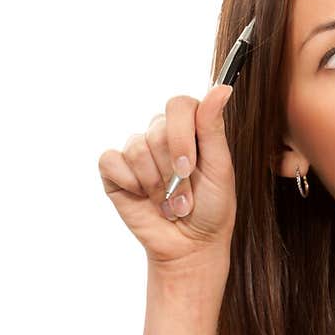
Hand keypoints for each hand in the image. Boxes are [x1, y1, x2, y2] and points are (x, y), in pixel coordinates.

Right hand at [98, 84, 235, 269]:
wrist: (190, 246)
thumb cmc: (211, 209)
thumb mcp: (220, 168)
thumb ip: (214, 128)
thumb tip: (222, 88)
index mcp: (189, 128)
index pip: (179, 105)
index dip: (181, 135)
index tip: (189, 168)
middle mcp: (161, 134)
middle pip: (157, 128)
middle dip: (172, 171)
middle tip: (183, 198)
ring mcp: (137, 152)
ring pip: (137, 147)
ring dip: (155, 184)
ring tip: (168, 204)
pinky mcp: (115, 170)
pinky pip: (111, 161)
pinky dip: (129, 183)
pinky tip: (142, 197)